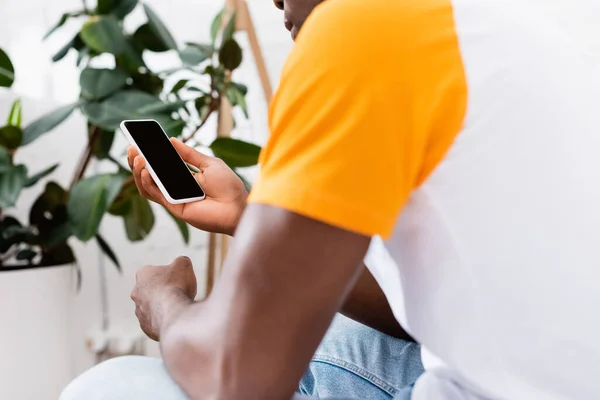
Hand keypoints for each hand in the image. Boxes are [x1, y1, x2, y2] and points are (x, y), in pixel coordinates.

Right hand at [127, 138, 247, 234]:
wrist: (238, 205)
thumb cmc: (228, 186)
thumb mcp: (209, 164)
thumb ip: (189, 154)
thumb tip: (171, 140)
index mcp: (183, 177)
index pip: (160, 166)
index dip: (148, 156)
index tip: (138, 141)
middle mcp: (176, 188)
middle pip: (149, 176)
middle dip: (138, 163)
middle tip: (132, 149)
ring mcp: (174, 199)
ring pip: (148, 187)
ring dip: (140, 172)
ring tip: (138, 157)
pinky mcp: (175, 208)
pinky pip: (157, 195)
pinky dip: (149, 183)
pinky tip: (146, 171)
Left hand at [131, 256, 196, 340]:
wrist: (172, 313)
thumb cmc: (176, 286)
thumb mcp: (183, 264)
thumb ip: (181, 260)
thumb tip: (182, 262)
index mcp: (143, 274)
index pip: (152, 271)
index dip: (167, 273)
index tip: (176, 278)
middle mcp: (136, 293)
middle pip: (150, 290)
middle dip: (162, 291)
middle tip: (178, 293)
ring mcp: (139, 311)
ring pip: (152, 307)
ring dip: (163, 307)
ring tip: (178, 308)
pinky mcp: (145, 327)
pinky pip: (155, 323)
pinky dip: (164, 321)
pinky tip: (175, 319)